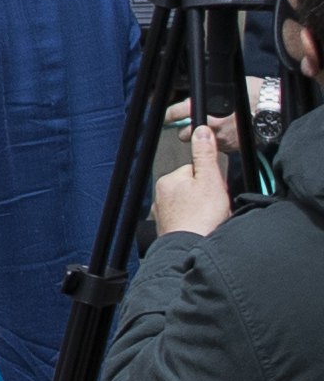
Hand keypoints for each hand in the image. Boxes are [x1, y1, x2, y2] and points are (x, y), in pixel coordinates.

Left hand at [163, 112, 241, 241]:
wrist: (191, 249)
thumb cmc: (200, 218)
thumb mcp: (210, 180)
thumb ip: (206, 155)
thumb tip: (201, 131)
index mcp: (169, 180)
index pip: (196, 171)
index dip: (212, 180)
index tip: (217, 190)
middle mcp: (162, 195)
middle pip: (195, 189)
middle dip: (209, 197)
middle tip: (216, 208)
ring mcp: (164, 213)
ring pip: (193, 206)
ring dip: (206, 212)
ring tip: (212, 221)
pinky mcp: (170, 229)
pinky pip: (189, 221)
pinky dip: (199, 224)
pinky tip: (205, 229)